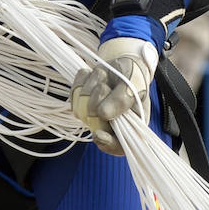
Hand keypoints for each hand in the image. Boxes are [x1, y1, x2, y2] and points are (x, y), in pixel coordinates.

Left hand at [71, 37, 158, 154]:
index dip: (107, 143)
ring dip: (92, 84)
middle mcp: (109, 125)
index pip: (119, 146)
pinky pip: (73, 91)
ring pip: (81, 103)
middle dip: (99, 97)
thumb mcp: (135, 85)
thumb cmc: (134, 76)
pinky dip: (83, 79)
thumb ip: (122, 100)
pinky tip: (94, 76)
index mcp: (130, 127)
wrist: (123, 63)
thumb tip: (103, 114)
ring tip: (105, 78)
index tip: (97, 133)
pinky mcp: (80, 102)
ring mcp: (92, 115)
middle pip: (93, 120)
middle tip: (109, 85)